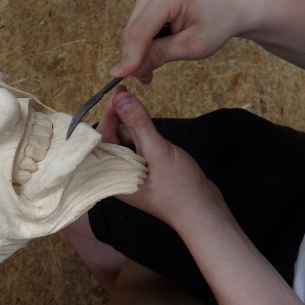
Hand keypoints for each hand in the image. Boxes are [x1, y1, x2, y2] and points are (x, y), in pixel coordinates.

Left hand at [97, 86, 226, 228]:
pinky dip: (144, 136)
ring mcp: (131, 173)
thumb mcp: (158, 151)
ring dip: (135, 126)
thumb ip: (138, 124)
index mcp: (112, 175)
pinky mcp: (144, 170)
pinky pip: (138, 147)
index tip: (118, 92)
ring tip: (148, 122)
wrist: (204, 211)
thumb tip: (121, 98)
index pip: (101, 138)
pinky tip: (156, 136)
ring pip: (126, 140)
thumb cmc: (180, 189)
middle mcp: (117, 174)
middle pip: (112, 137)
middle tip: (129, 94)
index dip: (108, 114)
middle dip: (121, 118)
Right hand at [110, 0, 250, 82]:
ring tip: (155, 63)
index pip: (140, 31)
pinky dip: (144, 39)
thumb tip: (127, 70)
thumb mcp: (192, 46)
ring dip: (139, 49)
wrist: (230, 6)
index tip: (119, 77)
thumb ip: (159, 55)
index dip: (129, 56)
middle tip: (146, 77)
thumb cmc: (217, 24)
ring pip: (132, 28)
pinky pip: (137, 23)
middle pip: (132, 30)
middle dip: (135, 56)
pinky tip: (159, 45)